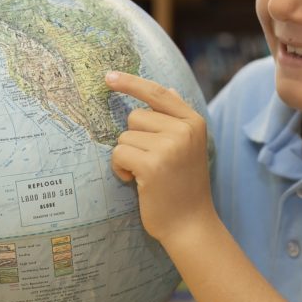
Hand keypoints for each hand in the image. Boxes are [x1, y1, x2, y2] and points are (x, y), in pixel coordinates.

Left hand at [105, 70, 214, 245]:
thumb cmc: (182, 186)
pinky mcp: (152, 164)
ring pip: (124, 136)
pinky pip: (119, 154)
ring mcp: (169, 146)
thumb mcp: (188, 147)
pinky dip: (121, 169)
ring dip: (127, 156)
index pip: (157, 92)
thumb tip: (167, 89)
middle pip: (134, 116)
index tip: (108, 77)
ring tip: (146, 175)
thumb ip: (175, 119)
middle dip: (133, 139)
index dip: (131, 83)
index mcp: (193, 122)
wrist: (190, 224)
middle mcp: (183, 130)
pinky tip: (137, 182)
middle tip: (150, 162)